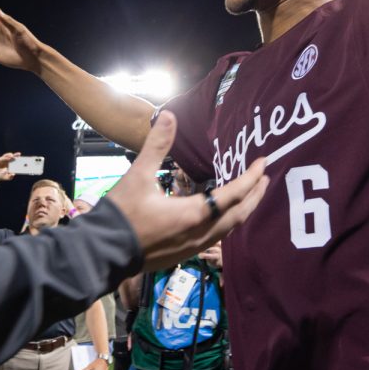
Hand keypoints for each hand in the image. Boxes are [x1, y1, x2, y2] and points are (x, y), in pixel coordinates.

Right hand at [0, 152, 18, 182]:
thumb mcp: (5, 177)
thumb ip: (10, 177)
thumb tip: (13, 174)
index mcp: (8, 164)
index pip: (13, 160)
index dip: (17, 158)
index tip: (21, 157)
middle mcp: (5, 161)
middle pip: (11, 157)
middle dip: (15, 155)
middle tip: (19, 154)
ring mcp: (1, 160)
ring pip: (6, 156)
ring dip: (9, 155)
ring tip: (13, 156)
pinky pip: (1, 158)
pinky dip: (5, 158)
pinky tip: (7, 158)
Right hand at [106, 112, 268, 271]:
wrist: (103, 252)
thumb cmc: (122, 213)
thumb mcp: (138, 175)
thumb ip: (157, 145)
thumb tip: (168, 115)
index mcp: (193, 213)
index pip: (234, 194)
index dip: (251, 177)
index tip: (263, 162)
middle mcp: (200, 233)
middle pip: (240, 214)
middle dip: (255, 196)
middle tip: (265, 179)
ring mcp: (193, 247)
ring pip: (230, 229)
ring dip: (244, 210)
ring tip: (250, 196)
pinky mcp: (184, 255)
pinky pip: (217, 238)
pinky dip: (228, 223)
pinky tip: (223, 216)